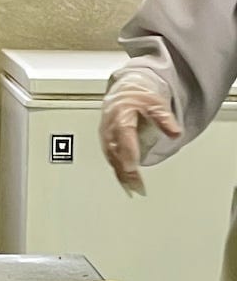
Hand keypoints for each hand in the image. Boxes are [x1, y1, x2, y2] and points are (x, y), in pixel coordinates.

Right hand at [100, 70, 181, 195]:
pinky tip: (125, 182)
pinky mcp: (106, 143)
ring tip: (132, 189)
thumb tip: (175, 132)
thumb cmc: (139, 96)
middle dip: (126, 173)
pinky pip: (111, 159)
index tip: (133, 170)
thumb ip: (164, 119)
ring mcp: (106, 138)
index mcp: (120, 119)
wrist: (125, 91)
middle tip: (137, 187)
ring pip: (112, 160)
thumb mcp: (156, 103)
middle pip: (116, 155)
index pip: (124, 142)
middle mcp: (109, 130)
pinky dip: (118, 171)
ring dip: (121, 176)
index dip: (128, 157)